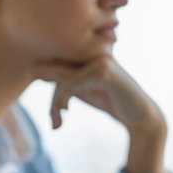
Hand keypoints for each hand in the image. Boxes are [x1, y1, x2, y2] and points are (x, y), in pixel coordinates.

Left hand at [34, 54, 164, 135]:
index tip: (53, 109)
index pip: (56, 61)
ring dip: (54, 104)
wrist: (138, 116)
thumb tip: (34, 68)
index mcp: (88, 50)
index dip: (46, 80)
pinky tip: (65, 112)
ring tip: (57, 123)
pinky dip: (62, 101)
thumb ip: (61, 77)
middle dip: (52, 97)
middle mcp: (93, 49)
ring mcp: (99, 58)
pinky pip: (70, 85)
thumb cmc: (108, 100)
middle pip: (56, 67)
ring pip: (61, 78)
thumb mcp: (79, 88)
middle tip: (54, 121)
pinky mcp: (103, 71)